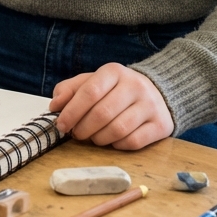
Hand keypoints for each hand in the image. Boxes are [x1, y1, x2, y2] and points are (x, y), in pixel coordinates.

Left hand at [48, 63, 173, 149]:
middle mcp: (135, 85)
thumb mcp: (92, 82)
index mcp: (114, 71)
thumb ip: (70, 90)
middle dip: (83, 128)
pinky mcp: (161, 125)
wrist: (157, 92)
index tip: (61, 124)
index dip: (72, 111)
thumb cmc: (115, 90)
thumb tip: (55, 106)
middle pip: (102, 113)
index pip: (90, 92)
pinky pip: (133, 142)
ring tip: (92, 138)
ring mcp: (150, 105)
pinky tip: (111, 141)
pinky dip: (117, 145)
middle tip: (76, 134)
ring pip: (118, 129)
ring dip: (98, 139)